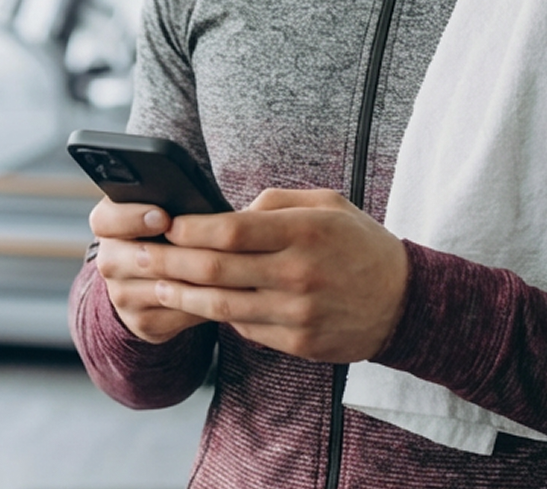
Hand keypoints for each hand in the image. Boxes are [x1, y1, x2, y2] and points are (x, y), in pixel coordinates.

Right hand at [89, 199, 212, 343]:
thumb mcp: (166, 207)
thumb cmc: (172, 228)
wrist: (160, 274)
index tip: (163, 217)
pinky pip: (172, 316)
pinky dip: (199, 306)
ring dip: (191, 282)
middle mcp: (108, 260)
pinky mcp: (140, 321)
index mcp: (109, 224)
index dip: (131, 218)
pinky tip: (223, 294)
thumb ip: (174, 201)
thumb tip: (201, 202)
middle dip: (168, 255)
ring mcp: (121, 294)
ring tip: (225, 270)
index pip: (105, 220)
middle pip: (129, 260)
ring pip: (156, 290)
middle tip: (202, 248)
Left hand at [123, 188, 408, 362]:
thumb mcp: (328, 205)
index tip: (166, 223)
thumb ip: (275, 203)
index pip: (230, 231)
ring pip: (220, 305)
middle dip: (169, 261)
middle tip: (140, 254)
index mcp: (305, 232)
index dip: (190, 228)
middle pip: (215, 269)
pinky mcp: (298, 343)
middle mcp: (299, 274)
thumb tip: (226, 212)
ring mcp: (297, 314)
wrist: (406, 304)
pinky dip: (217, 314)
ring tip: (153, 282)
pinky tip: (196, 302)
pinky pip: (243, 328)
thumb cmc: (359, 246)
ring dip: (180, 294)